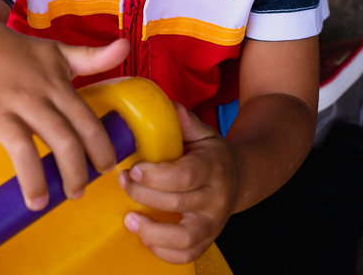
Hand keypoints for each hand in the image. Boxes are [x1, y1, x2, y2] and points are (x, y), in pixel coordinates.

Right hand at [0, 28, 127, 211]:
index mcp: (54, 86)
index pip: (85, 121)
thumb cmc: (21, 54)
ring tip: (39, 203)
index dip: (100, 148)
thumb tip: (126, 46)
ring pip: (18, 146)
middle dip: (74, 170)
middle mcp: (28, 97)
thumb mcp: (59, 53)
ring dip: (31, 178)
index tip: (107, 170)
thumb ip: (93, 58)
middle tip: (78, 192)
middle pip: (60, 137)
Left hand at [119, 103, 238, 263]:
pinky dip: (164, 252)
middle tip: (123, 183)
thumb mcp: (203, 133)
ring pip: (184, 237)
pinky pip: (187, 255)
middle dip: (143, 195)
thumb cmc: (210, 155)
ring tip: (129, 219)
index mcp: (214, 167)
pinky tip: (145, 237)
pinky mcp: (207, 240)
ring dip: (152, 232)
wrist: (239, 178)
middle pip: (178, 203)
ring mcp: (213, 223)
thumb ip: (185, 122)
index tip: (134, 168)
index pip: (185, 175)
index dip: (156, 175)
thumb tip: (168, 108)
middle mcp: (216, 198)